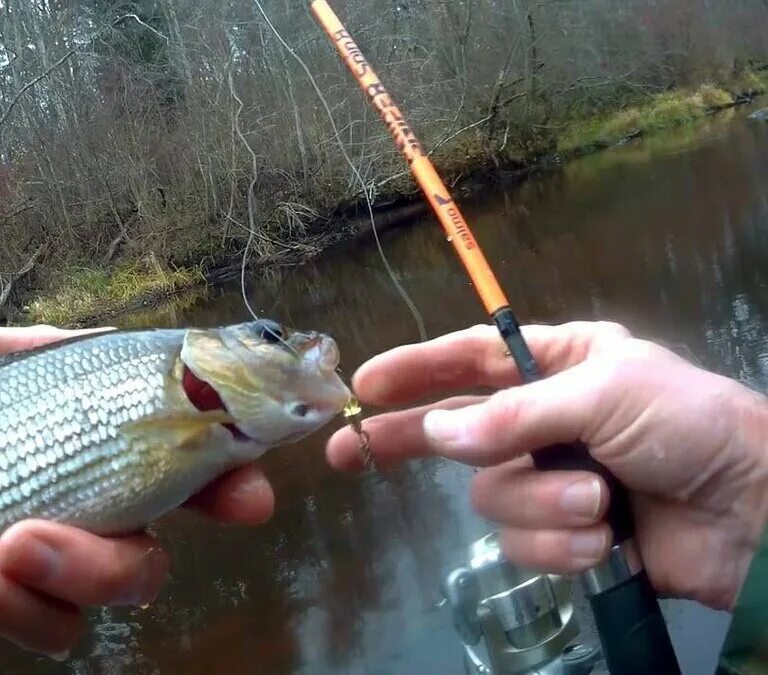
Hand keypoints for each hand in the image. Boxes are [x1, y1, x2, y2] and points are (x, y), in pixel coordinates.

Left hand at [0, 307, 275, 658]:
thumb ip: (20, 351)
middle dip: (89, 564)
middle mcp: (49, 536)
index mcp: (66, 468)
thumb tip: (101, 339)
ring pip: (51, 628)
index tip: (243, 500)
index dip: (219, 496)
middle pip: (130, 579)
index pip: (170, 492)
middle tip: (20, 535)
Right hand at [327, 321, 767, 610]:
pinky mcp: (567, 535)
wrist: (756, 513)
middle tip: (350, 452)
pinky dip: (562, 543)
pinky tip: (604, 539)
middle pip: (457, 431)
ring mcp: (555, 478)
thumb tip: (436, 433)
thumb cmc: (688, 426)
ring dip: (543, 503)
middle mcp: (548, 418)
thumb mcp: (605, 395)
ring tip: (598, 504)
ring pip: (494, 495)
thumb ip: (514, 415)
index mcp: (562, 364)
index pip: (472, 360)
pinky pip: (526, 542)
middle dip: (410, 442)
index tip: (364, 384)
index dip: (416, 371)